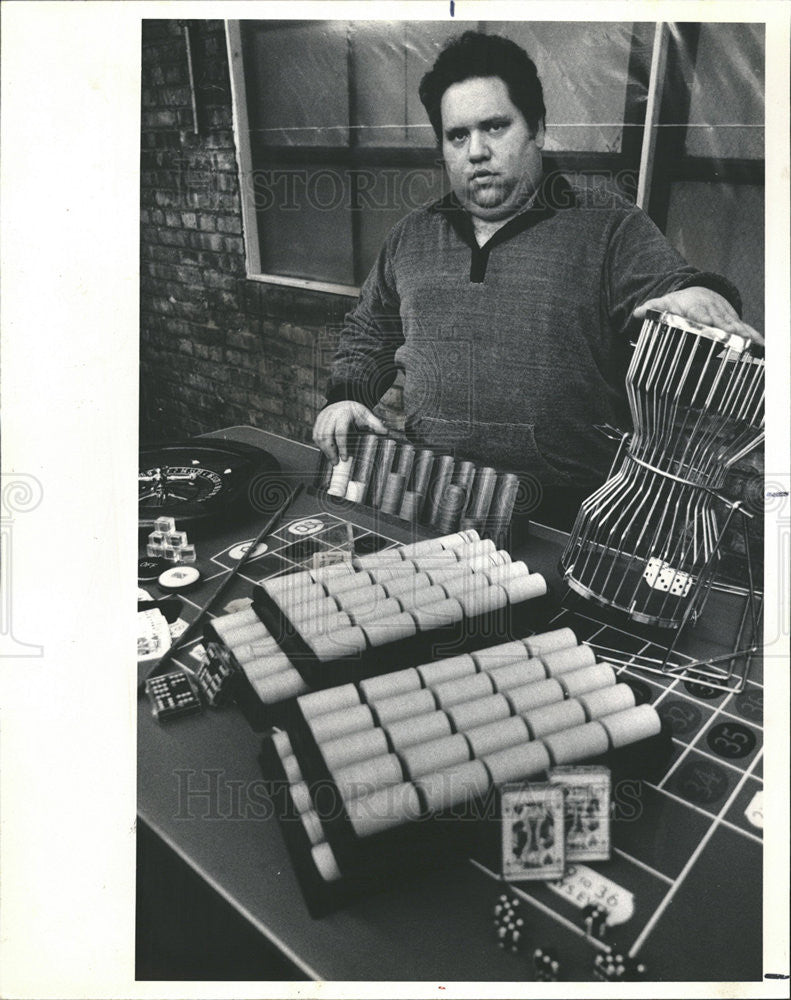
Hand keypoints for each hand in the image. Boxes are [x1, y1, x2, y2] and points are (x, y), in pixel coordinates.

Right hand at [312, 401, 387, 463]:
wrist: (345, 401)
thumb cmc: (356, 411)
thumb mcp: (367, 415)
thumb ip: (375, 423)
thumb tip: (385, 432)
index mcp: (344, 413)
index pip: (340, 432)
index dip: (342, 446)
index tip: (345, 458)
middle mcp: (331, 414)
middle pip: (326, 435)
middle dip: (330, 451)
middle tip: (336, 462)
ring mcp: (323, 416)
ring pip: (318, 436)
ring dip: (324, 449)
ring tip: (332, 459)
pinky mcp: (318, 420)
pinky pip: (315, 434)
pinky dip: (319, 444)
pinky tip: (326, 451)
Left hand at [633, 287, 763, 346]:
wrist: (699, 293)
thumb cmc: (679, 303)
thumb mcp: (664, 303)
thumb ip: (652, 308)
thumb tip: (637, 312)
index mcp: (695, 307)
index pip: (700, 313)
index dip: (705, 319)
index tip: (709, 324)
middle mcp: (713, 311)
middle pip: (721, 320)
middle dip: (727, 328)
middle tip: (733, 336)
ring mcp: (724, 317)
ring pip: (735, 325)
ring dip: (743, 333)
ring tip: (752, 341)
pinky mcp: (733, 322)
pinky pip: (745, 329)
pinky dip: (754, 336)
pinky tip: (762, 344)